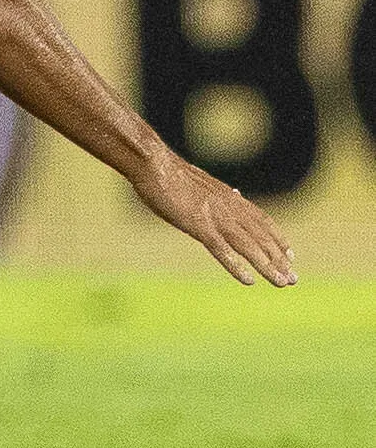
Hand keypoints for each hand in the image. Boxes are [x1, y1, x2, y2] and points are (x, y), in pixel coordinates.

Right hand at [134, 156, 298, 285]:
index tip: (290, 256)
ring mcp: (216, 218)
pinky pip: (222, 250)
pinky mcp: (199, 226)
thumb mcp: (203, 183)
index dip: (278, 240)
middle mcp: (230, 209)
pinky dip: (237, 266)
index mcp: (230, 198)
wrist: (154, 165)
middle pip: (262, 238)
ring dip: (268, 266)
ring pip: (249, 246)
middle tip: (293, 279)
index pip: (263, 222)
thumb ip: (221, 194)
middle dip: (279, 260)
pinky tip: (249, 281)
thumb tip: (235, 194)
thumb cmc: (170, 173)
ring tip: (282, 283)